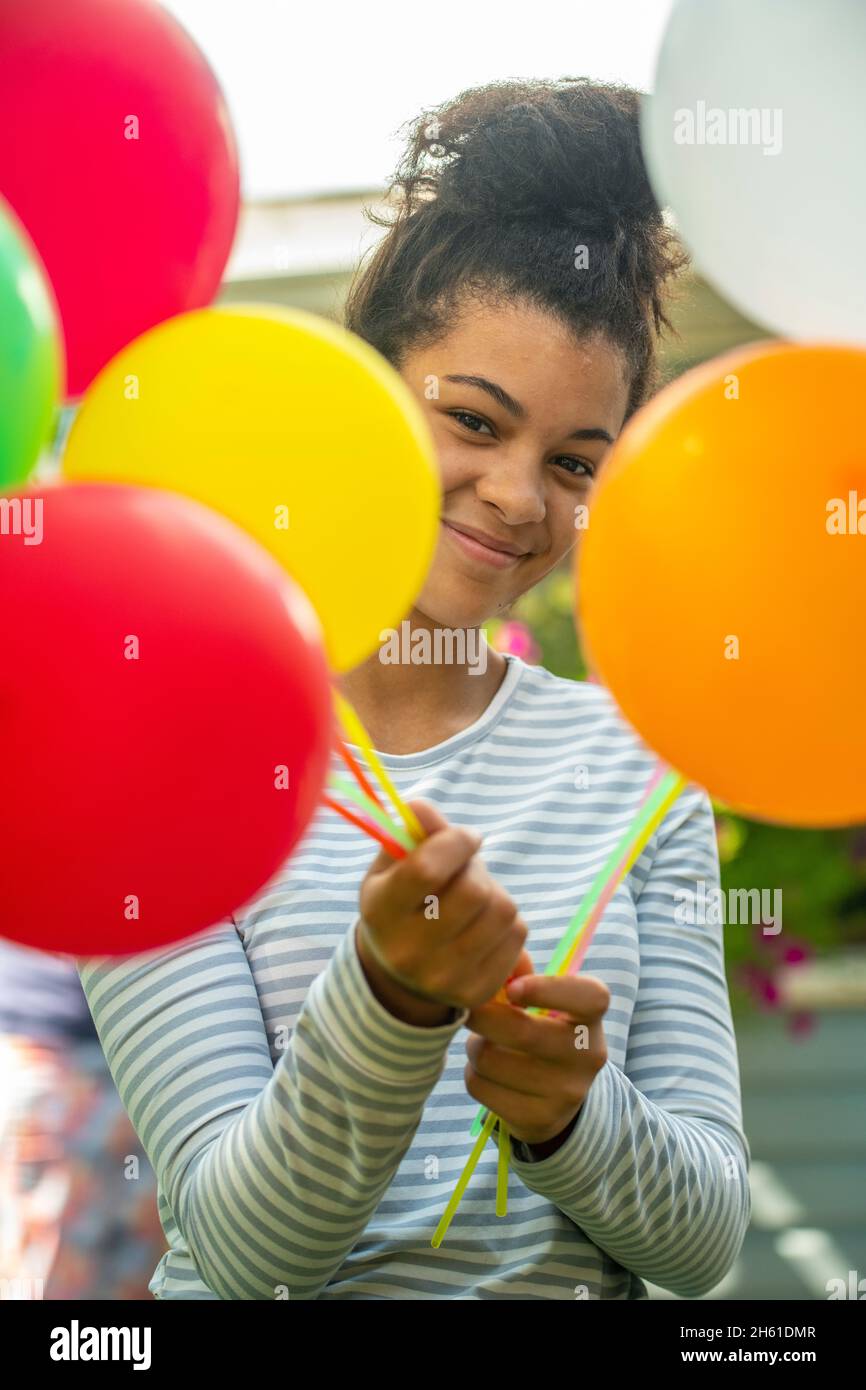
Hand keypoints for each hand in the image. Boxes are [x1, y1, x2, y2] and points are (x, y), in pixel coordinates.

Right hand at [357, 800, 526, 1019]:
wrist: (401, 973)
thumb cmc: (401, 902)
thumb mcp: (393, 864)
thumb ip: (411, 832)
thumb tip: (422, 809)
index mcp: (381, 913)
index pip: (426, 869)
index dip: (455, 841)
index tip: (464, 837)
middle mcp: (409, 953)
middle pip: (474, 892)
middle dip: (477, 870)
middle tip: (467, 871)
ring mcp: (445, 979)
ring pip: (503, 911)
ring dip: (496, 894)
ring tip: (475, 900)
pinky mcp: (478, 991)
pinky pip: (518, 936)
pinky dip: (508, 922)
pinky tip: (484, 926)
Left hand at [464, 971, 609, 1148]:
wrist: (556, 1099)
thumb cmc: (542, 1030)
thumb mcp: (543, 1002)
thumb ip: (519, 973)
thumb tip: (499, 959)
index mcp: (592, 1018)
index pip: (589, 997)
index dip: (548, 988)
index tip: (514, 988)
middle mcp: (588, 1056)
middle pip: (523, 1031)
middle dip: (482, 1015)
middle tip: (470, 1009)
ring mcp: (567, 1093)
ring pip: (491, 1059)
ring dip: (474, 1046)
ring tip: (484, 1043)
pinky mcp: (539, 1119)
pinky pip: (481, 1087)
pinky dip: (473, 1074)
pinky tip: (487, 1072)